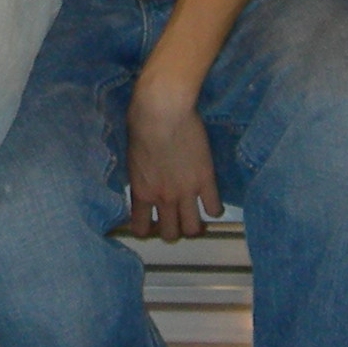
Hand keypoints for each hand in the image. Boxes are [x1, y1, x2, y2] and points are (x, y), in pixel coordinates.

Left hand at [124, 86, 222, 241]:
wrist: (162, 112)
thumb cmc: (140, 125)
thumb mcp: (133, 157)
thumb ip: (140, 176)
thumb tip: (146, 180)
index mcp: (142, 192)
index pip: (141, 228)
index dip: (146, 230)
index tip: (151, 223)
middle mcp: (164, 198)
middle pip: (170, 234)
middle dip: (173, 231)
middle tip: (176, 220)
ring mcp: (186, 191)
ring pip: (193, 228)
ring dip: (194, 226)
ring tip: (195, 216)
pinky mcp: (206, 180)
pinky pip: (214, 208)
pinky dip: (214, 209)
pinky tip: (211, 201)